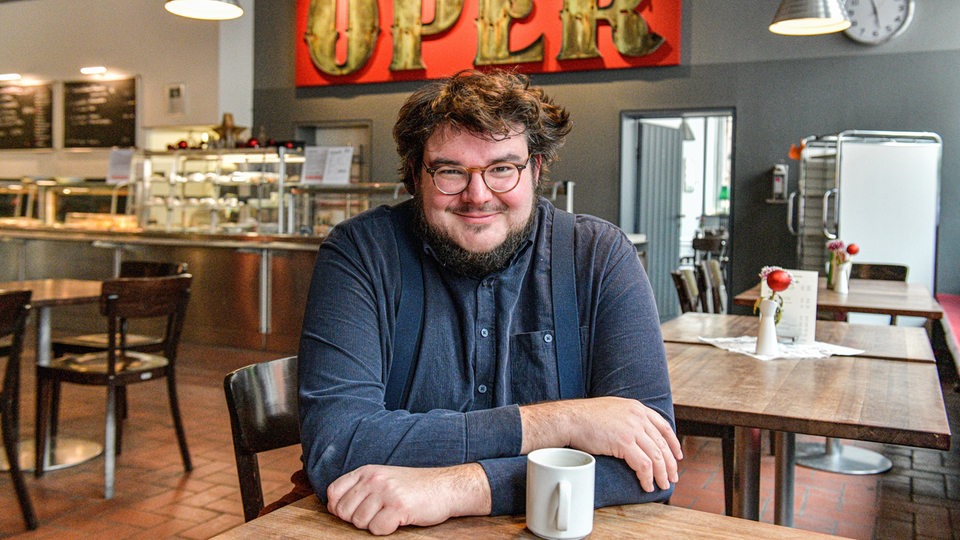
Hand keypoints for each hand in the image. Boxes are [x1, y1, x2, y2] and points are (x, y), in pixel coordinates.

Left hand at [326, 463, 490, 534]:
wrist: (446, 487)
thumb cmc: (415, 487)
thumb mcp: (384, 478)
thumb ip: (360, 488)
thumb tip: (333, 507)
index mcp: (367, 471)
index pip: (333, 492)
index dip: (338, 507)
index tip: (353, 512)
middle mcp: (374, 479)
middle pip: (343, 511)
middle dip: (357, 519)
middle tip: (378, 514)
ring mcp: (386, 492)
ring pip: (359, 522)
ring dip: (374, 524)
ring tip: (390, 515)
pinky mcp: (399, 506)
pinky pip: (377, 529)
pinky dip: (387, 529)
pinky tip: (399, 519)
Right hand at [520, 397, 682, 491]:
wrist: (570, 418)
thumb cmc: (585, 416)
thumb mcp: (613, 409)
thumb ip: (627, 418)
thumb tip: (634, 433)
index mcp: (636, 408)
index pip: (663, 426)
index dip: (673, 443)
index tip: (677, 455)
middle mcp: (638, 417)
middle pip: (662, 444)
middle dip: (670, 464)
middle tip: (672, 476)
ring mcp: (632, 429)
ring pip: (656, 456)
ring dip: (661, 474)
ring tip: (662, 485)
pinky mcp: (624, 442)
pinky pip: (643, 464)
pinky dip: (647, 477)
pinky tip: (646, 484)